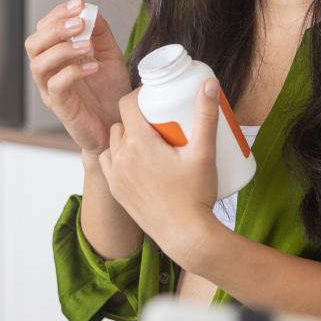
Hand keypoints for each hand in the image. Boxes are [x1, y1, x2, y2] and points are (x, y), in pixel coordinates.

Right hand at [25, 0, 131, 156]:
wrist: (118, 124)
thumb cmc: (110, 93)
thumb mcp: (110, 56)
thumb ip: (100, 34)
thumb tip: (91, 10)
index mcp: (59, 55)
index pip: (45, 28)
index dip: (59, 13)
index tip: (79, 3)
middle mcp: (50, 71)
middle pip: (33, 43)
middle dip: (55, 28)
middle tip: (79, 22)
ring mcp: (52, 89)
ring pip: (38, 64)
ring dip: (62, 49)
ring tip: (87, 45)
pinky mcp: (61, 107)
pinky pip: (55, 86)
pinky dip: (72, 72)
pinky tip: (92, 67)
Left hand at [99, 80, 222, 267]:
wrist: (184, 236)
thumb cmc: (194, 196)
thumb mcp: (204, 152)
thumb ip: (206, 115)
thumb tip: (208, 84)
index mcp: (138, 143)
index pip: (128, 103)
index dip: (140, 96)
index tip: (156, 99)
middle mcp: (121, 157)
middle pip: (123, 122)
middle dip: (138, 117)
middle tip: (162, 122)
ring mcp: (115, 175)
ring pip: (114, 142)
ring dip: (128, 136)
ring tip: (152, 141)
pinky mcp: (116, 191)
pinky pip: (111, 163)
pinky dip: (120, 156)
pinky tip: (139, 160)